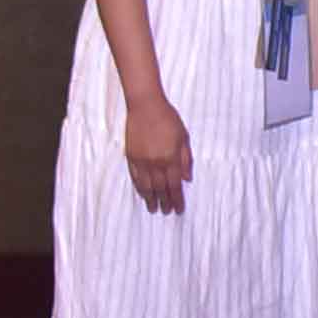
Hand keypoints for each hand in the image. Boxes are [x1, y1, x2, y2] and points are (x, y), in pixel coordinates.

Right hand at [123, 86, 194, 211]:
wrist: (145, 106)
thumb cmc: (168, 118)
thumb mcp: (184, 137)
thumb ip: (186, 159)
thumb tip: (187, 179)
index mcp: (171, 158)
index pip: (175, 185)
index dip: (177, 199)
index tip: (179, 209)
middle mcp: (156, 163)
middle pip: (161, 188)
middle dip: (165, 202)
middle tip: (167, 212)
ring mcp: (142, 161)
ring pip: (146, 186)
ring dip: (151, 199)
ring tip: (153, 209)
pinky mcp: (131, 156)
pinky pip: (135, 177)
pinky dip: (139, 188)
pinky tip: (142, 194)